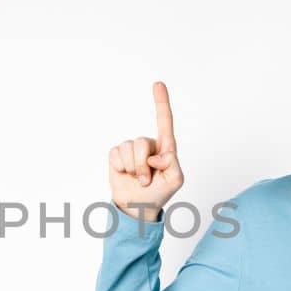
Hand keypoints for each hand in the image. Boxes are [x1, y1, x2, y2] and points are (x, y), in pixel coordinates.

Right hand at [108, 81, 185, 221]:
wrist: (137, 206)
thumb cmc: (159, 192)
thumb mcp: (175, 180)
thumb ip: (171, 164)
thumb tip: (155, 155)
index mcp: (165, 148)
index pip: (164, 122)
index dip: (161, 102)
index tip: (158, 84)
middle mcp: (148, 145)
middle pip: (142, 143)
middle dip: (142, 166)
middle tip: (146, 181)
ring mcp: (131, 149)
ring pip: (128, 149)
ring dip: (132, 169)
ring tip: (137, 179)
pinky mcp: (117, 154)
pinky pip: (116, 154)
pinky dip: (120, 168)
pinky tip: (125, 174)